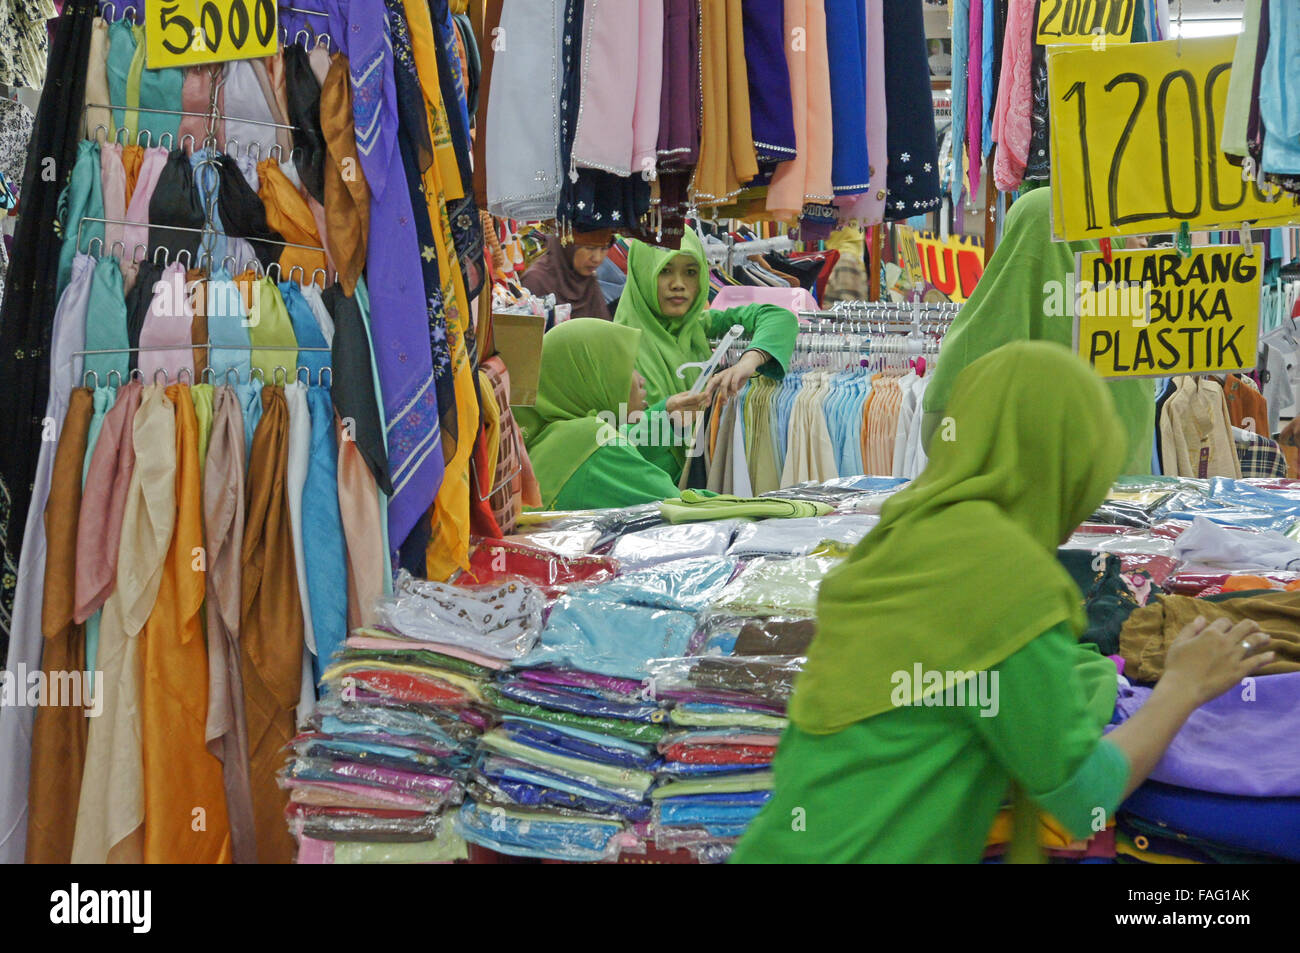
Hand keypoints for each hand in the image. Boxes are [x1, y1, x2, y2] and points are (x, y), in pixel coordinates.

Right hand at [665, 391, 711, 414]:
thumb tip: (700, 392)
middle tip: (703, 399)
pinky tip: (691, 411)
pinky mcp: (683, 423)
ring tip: (693, 405)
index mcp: (678, 402)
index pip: (693, 399)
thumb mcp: (678, 395)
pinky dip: (695, 414)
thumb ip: (689, 394)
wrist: (665, 412)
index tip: (707, 393)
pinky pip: (694, 418)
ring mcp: (681, 418)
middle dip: (700, 402)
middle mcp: (679, 410)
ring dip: (698, 408)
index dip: (701, 396)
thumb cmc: (673, 402)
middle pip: (696, 406)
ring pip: (696, 412)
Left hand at [705, 350, 765, 403]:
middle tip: (708, 401)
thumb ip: (727, 392)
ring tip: (726, 401)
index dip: (708, 393)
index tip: (707, 403)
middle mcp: (723, 374)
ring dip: (724, 394)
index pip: (711, 384)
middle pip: (713, 382)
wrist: (748, 364)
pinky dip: (733, 389)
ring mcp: (730, 373)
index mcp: (720, 377)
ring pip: (723, 384)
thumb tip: (723, 402)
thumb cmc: (739, 376)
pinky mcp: (737, 372)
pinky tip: (735, 393)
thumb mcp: (732, 385)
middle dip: (709, 391)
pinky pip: (733, 382)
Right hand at [1159, 616, 1274, 707]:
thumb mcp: (1178, 643)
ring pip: (1254, 641)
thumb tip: (1201, 618)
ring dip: (1262, 637)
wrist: (1183, 688)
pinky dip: (1266, 657)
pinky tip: (1271, 655)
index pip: (1224, 621)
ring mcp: (1234, 656)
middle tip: (1254, 627)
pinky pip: (1257, 661)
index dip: (1226, 623)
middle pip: (1244, 627)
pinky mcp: (1240, 670)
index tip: (1227, 628)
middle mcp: (1225, 642)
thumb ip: (1191, 629)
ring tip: (1266, 638)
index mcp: (1210, 634)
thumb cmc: (1176, 665)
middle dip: (1250, 625)